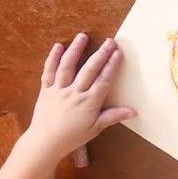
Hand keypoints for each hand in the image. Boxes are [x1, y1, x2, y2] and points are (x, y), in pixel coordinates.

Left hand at [24, 34, 135, 161]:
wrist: (44, 142)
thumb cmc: (72, 137)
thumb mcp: (95, 128)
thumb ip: (113, 116)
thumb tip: (133, 111)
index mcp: (89, 103)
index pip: (103, 81)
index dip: (111, 66)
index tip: (118, 53)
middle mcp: (74, 93)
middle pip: (88, 70)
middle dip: (100, 54)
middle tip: (109, 41)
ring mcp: (58, 90)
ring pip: (67, 66)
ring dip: (75, 50)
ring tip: (82, 36)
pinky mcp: (46, 89)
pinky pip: (48, 71)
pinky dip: (52, 58)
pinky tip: (58, 46)